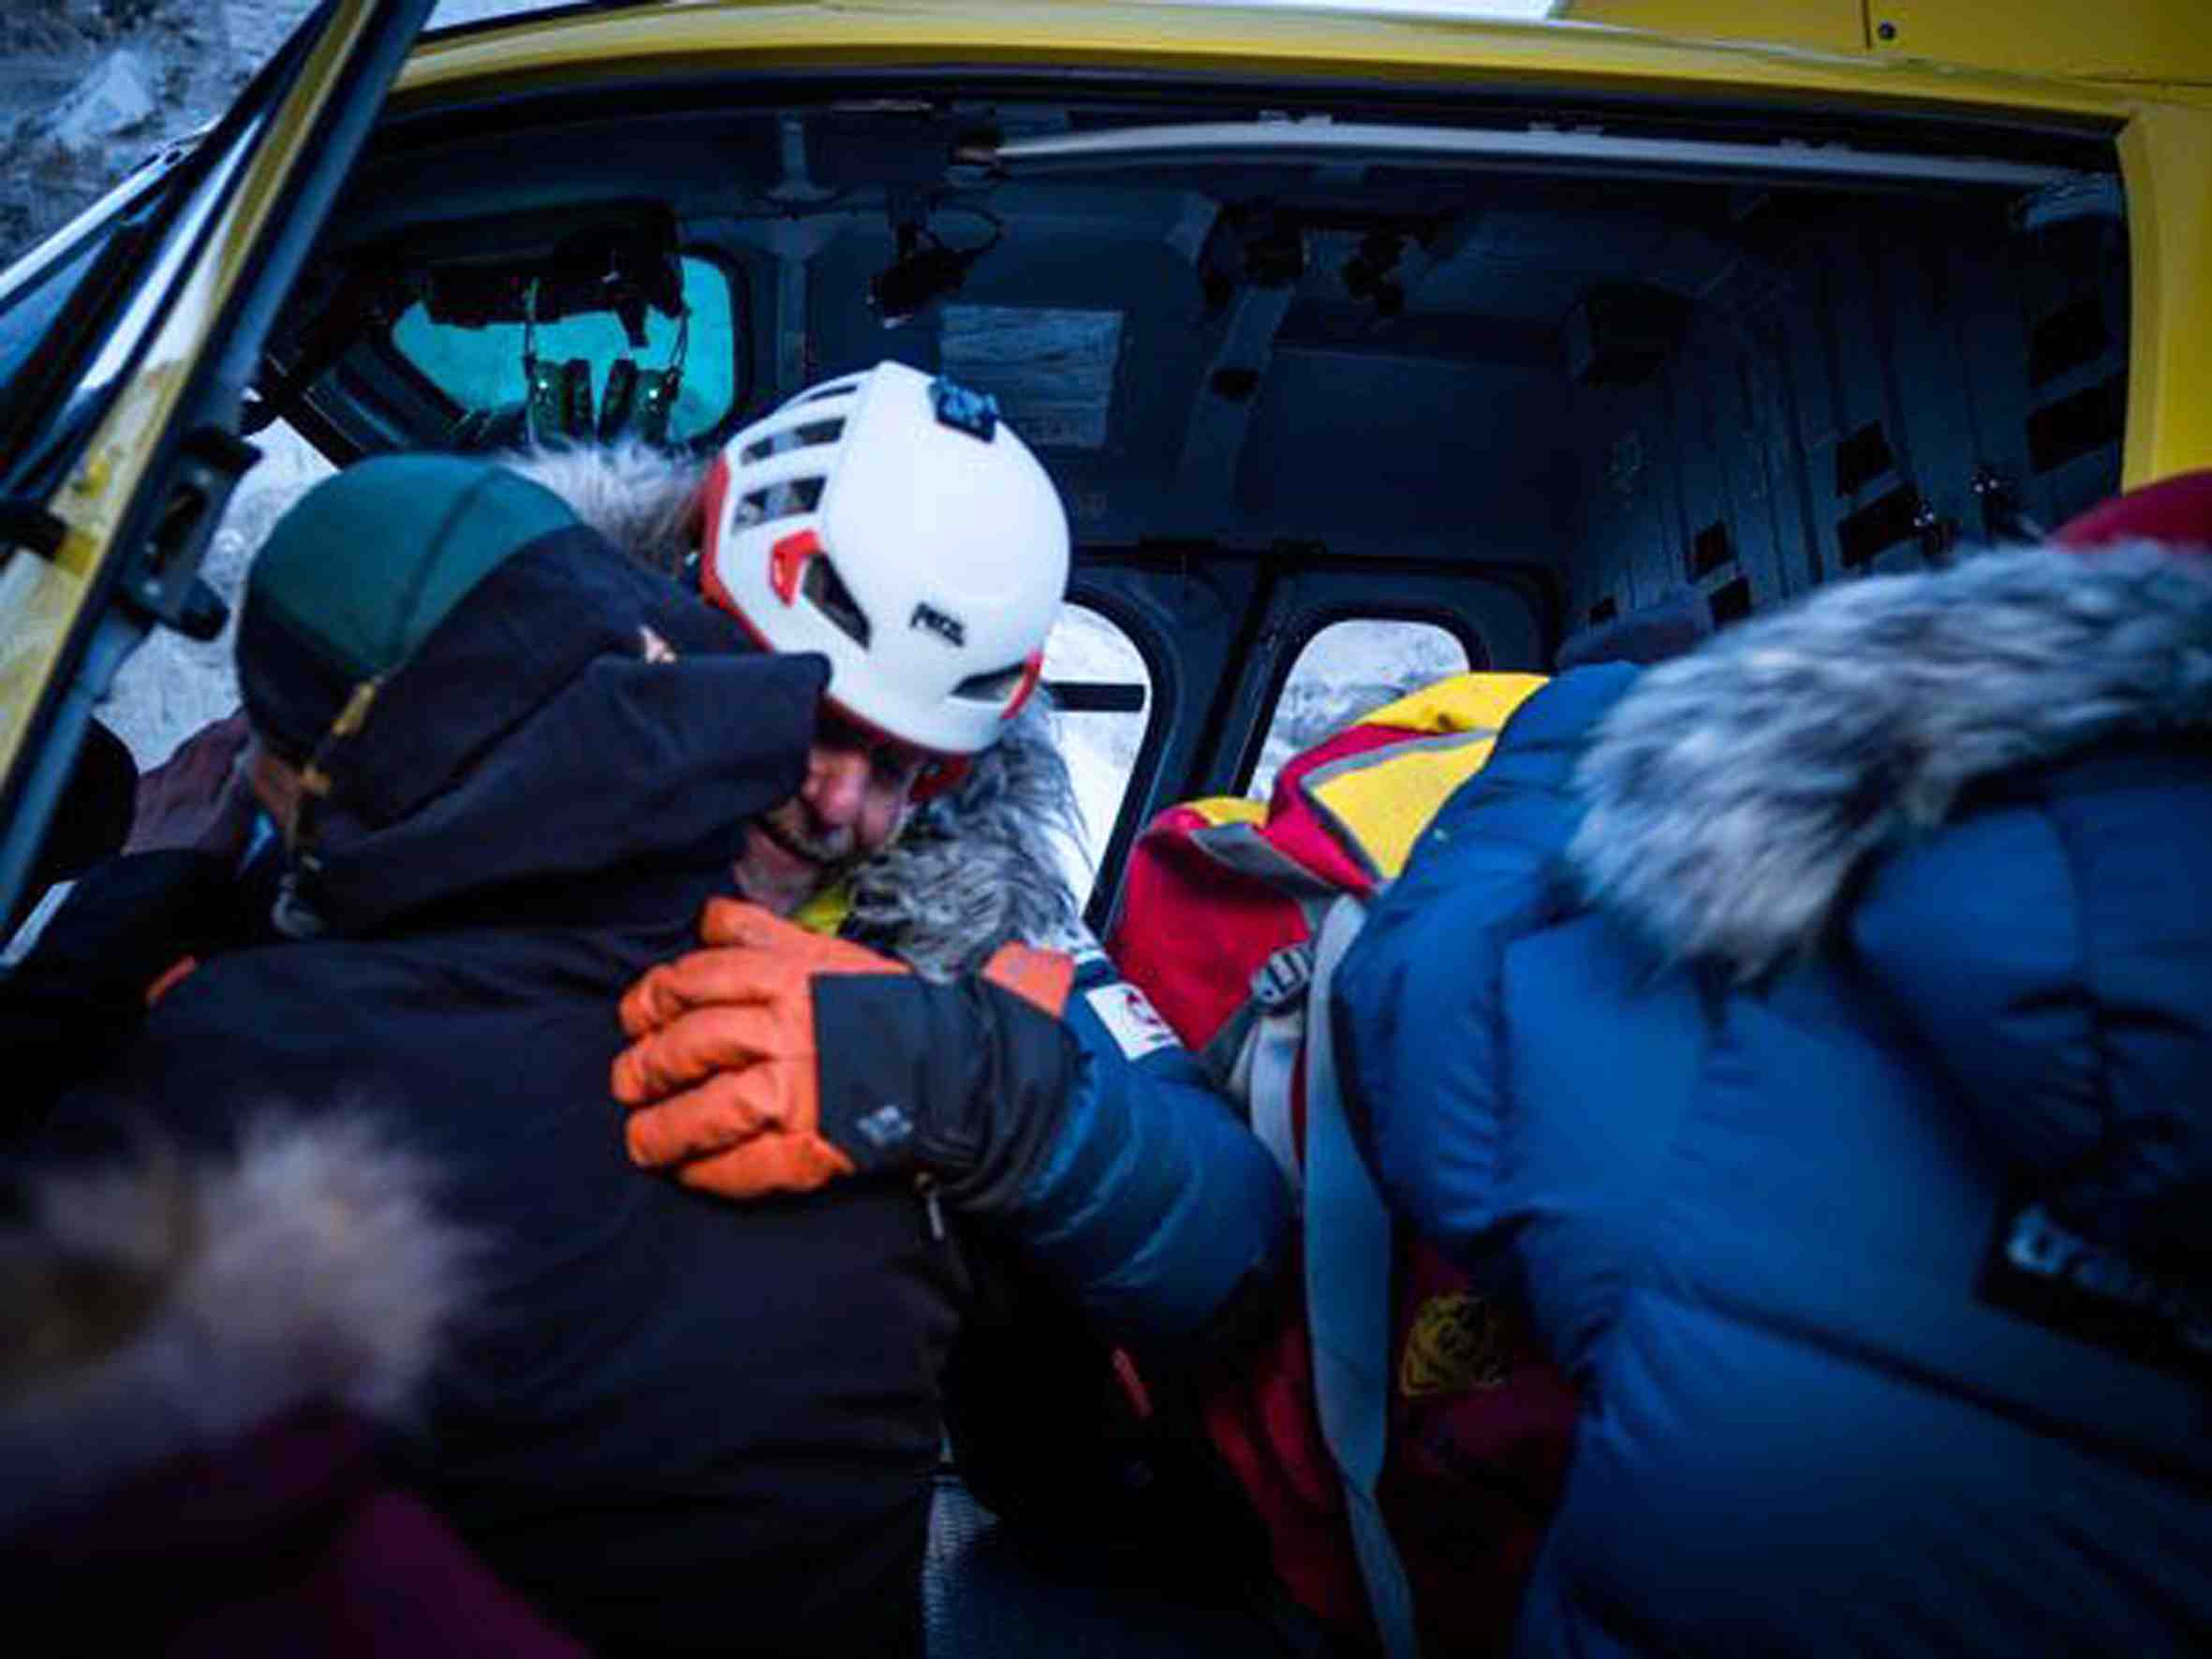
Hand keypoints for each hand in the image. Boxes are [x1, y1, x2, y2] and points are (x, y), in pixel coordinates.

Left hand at [125, 711, 254, 857]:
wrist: (147, 897)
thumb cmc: (191, 869)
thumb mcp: (231, 829)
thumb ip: (244, 787)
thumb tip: (258, 752)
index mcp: (196, 787)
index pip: (221, 743)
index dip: (240, 724)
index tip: (258, 711)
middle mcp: (172, 788)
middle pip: (196, 747)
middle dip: (219, 729)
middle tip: (238, 720)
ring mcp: (154, 802)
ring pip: (175, 761)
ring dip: (196, 744)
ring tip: (210, 736)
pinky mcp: (142, 820)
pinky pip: (153, 782)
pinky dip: (167, 768)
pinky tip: (168, 772)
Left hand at [612, 902, 907, 1197]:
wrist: (955, 1070)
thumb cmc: (884, 1008)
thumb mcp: (827, 953)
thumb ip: (764, 933)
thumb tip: (705, 918)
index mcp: (789, 978)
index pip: (696, 979)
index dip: (652, 999)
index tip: (634, 1018)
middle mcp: (789, 1032)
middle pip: (692, 1045)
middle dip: (647, 1066)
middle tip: (628, 1081)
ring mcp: (801, 1093)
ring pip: (709, 1111)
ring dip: (664, 1129)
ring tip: (642, 1139)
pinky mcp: (816, 1147)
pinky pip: (748, 1165)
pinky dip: (711, 1173)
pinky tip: (689, 1172)